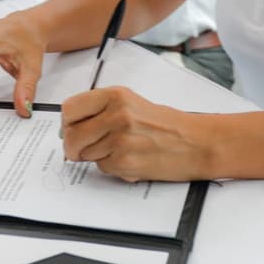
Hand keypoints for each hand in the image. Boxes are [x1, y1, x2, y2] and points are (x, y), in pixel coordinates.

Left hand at [61, 87, 211, 181]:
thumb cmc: (164, 124)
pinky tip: (130, 159)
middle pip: (72, 136)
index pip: (70, 109)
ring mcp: (120, 138)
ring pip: (85, 154)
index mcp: (115, 95)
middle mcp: (116, 114)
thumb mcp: (130, 103)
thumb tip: (69, 127)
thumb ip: (99, 110)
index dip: (68, 123)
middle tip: (85, 148)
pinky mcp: (125, 161)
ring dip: (97, 157)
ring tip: (120, 149)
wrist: (194, 142)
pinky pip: (102, 168)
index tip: (72, 129)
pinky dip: (112, 167)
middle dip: (74, 147)